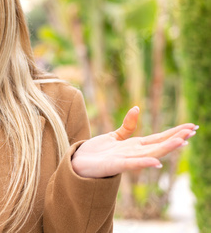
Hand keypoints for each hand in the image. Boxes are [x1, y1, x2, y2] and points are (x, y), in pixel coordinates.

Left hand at [71, 106, 197, 177]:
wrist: (79, 163)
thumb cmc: (97, 152)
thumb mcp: (114, 136)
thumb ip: (128, 125)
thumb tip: (137, 108)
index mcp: (135, 146)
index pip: (158, 138)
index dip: (174, 132)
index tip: (191, 127)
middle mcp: (134, 153)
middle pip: (159, 144)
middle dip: (176, 138)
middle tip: (194, 131)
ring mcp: (126, 160)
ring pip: (150, 153)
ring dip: (166, 148)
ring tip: (182, 141)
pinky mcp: (115, 165)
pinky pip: (131, 164)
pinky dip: (143, 162)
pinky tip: (156, 162)